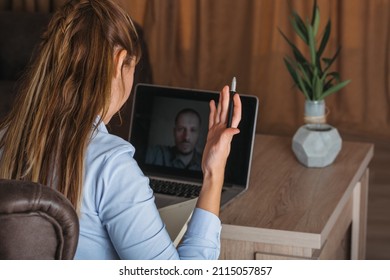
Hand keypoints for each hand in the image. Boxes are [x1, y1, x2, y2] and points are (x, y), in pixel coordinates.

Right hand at [197, 85, 241, 215]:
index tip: (235, 95)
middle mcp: (224, 130)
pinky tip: (212, 105)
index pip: (234, 115)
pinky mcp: (212, 134)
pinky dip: (213, 111)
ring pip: (219, 113)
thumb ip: (227, 137)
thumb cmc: (217, 161)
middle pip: (226, 111)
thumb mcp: (221, 148)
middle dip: (227, 99)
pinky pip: (212, 119)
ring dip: (220, 103)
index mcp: (228, 132)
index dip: (235, 104)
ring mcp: (218, 131)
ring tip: (221, 93)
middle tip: (227, 88)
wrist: (211, 169)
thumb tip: (235, 129)